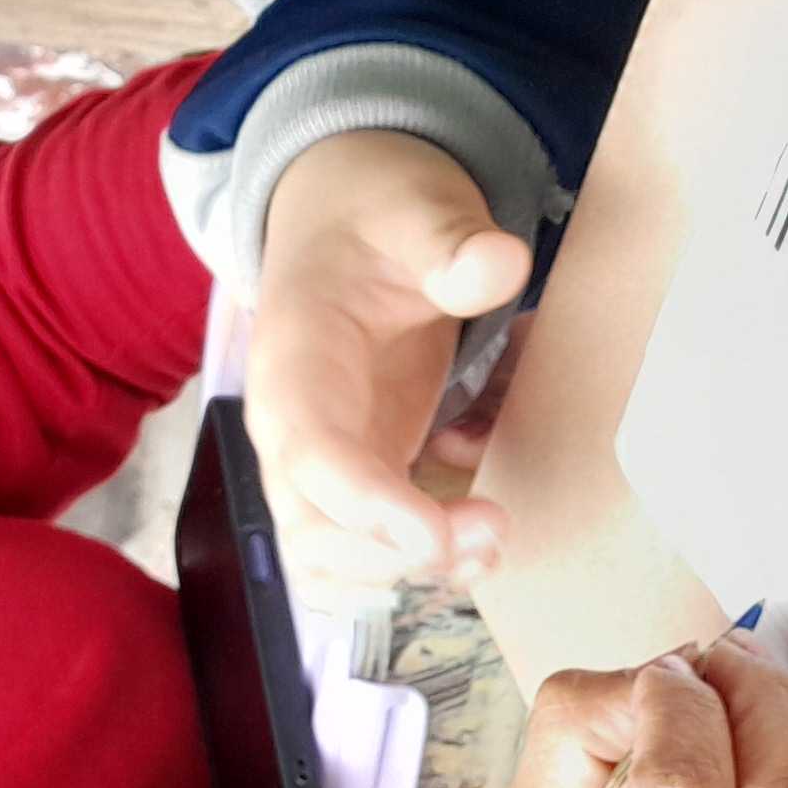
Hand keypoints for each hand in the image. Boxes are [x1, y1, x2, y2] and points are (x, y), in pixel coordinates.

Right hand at [244, 130, 529, 588]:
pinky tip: (471, 547)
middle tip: (494, 529)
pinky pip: (354, 559)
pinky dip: (406, 573)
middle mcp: (290, 430)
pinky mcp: (351, 484)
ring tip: (488, 546)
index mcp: (294, 363)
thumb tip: (497, 265)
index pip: (312, 457)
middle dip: (398, 554)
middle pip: (312, 532)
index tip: (438, 537)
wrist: (347, 223)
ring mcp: (317, 466)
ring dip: (403, 577)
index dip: (369, 508)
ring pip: (327, 563)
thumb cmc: (375, 220)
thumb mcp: (416, 209)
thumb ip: (450, 241)